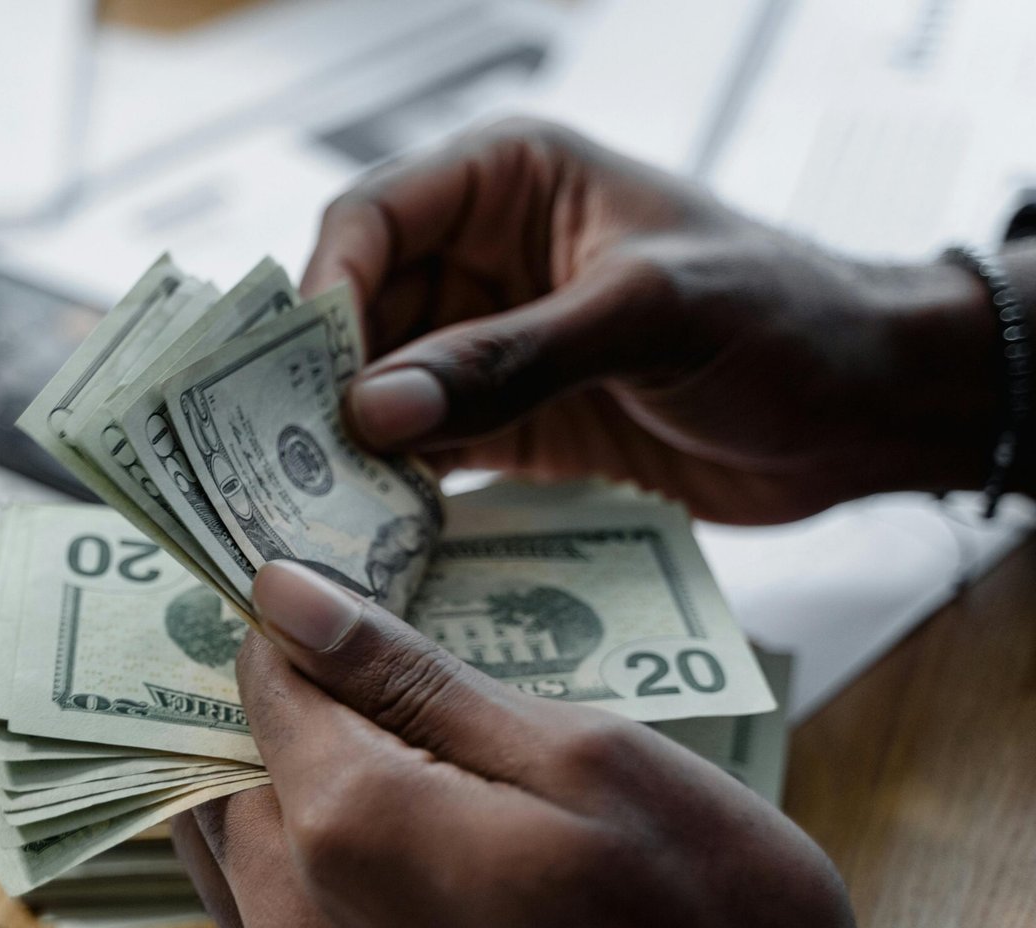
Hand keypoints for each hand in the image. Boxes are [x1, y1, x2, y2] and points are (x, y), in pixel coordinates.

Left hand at [172, 561, 919, 927]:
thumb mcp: (584, 757)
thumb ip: (412, 676)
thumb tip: (288, 595)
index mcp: (352, 824)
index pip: (263, 679)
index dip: (296, 624)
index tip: (342, 595)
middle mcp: (298, 920)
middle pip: (229, 764)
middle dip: (281, 701)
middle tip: (370, 668)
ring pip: (236, 847)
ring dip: (282, 781)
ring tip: (384, 746)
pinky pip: (269, 921)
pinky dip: (302, 859)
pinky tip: (400, 842)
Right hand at [304, 119, 1006, 523]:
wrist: (866, 411)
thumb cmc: (785, 318)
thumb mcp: (648, 317)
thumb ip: (508, 358)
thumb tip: (371, 408)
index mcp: (511, 181)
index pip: (374, 218)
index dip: (327, 291)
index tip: (305, 378)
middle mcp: (484, 257)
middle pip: (360, 310)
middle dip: (319, 382)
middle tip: (280, 460)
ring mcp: (492, 344)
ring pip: (381, 386)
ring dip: (349, 444)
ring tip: (315, 507)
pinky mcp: (511, 421)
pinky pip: (426, 447)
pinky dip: (396, 484)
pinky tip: (374, 527)